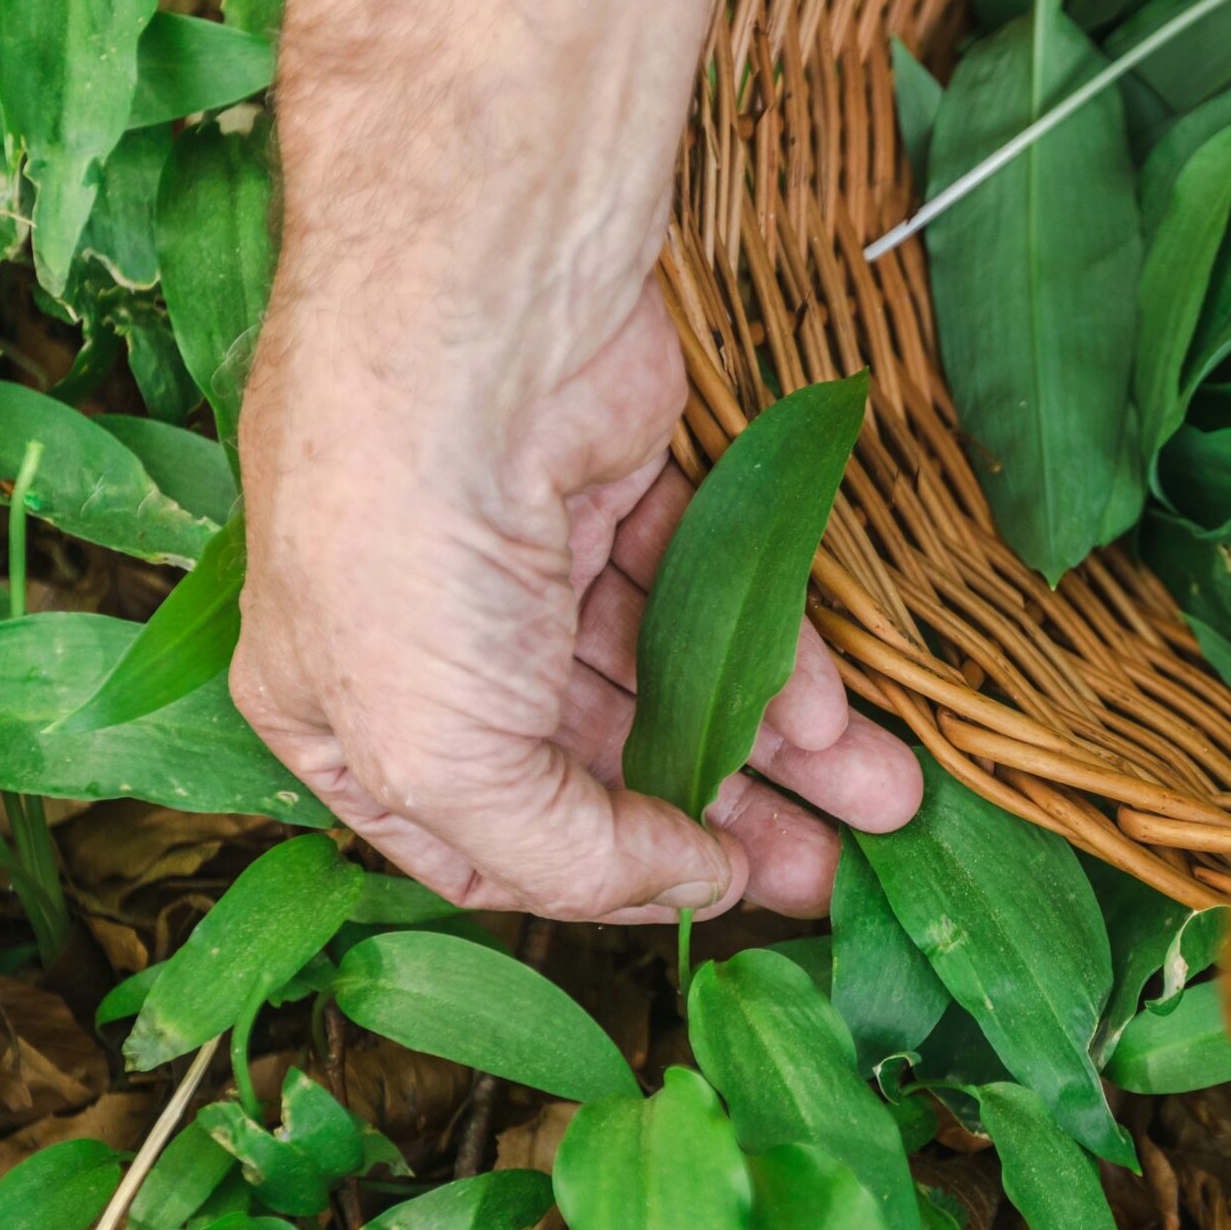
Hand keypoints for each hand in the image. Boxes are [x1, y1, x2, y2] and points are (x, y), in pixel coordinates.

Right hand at [231, 0, 919, 922]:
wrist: (467, 329)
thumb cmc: (408, 555)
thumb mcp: (446, 759)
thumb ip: (566, 856)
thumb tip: (689, 887)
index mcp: (345, 715)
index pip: (485, 840)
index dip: (603, 883)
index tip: (714, 900)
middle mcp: (429, 637)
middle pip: (596, 760)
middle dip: (718, 818)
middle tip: (830, 872)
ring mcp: (525, 552)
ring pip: (666, 674)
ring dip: (774, 743)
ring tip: (885, 800)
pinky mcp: (614, 480)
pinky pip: (706, 589)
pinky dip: (771, 646)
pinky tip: (836, 708)